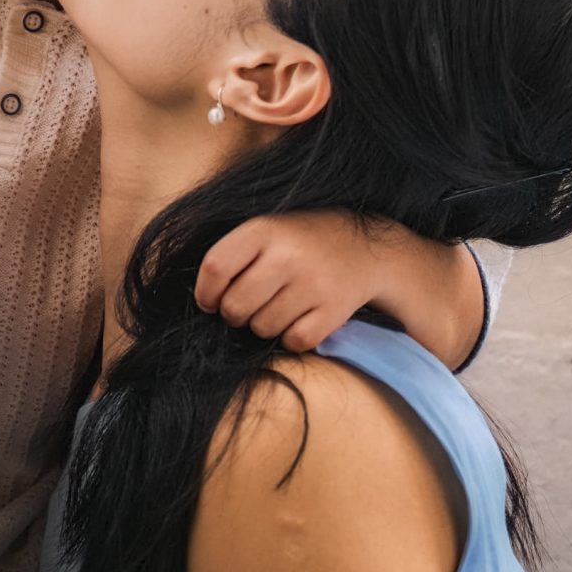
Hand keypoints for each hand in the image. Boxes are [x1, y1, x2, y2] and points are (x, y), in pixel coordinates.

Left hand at [196, 212, 482, 365]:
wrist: (367, 248)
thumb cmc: (302, 241)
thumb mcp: (268, 229)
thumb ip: (235, 256)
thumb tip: (204, 302)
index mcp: (264, 229)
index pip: (215, 268)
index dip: (205, 293)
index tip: (210, 301)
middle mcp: (288, 256)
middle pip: (235, 307)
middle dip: (234, 313)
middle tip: (249, 304)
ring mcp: (314, 284)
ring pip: (262, 328)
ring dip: (264, 324)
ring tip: (279, 305)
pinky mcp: (334, 310)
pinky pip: (294, 341)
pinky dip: (292, 337)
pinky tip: (301, 317)